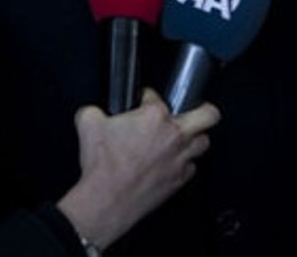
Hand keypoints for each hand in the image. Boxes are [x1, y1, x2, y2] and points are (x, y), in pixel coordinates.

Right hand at [56, 88, 219, 248]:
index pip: (156, 96)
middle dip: (204, 108)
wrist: (107, 200)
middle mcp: (174, 135)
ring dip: (195, 138)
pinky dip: (184, 163)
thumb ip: (93, 110)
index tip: (142, 103)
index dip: (146, 98)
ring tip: (184, 137)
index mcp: (154, 116)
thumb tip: (94, 111)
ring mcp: (180, 158)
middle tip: (195, 110)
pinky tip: (173, 162)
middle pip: (208, 115)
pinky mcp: (180, 179)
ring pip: (204, 142)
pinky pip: (192, 166)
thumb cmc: (103, 167)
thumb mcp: (88, 124)